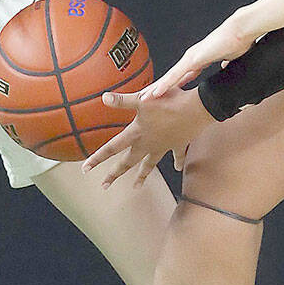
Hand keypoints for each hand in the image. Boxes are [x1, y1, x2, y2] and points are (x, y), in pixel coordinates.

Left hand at [82, 86, 213, 187]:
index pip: (112, 147)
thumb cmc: (170, 102)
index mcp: (137, 133)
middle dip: (115, 173)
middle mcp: (148, 144)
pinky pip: (176, 155)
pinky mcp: (178, 144)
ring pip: (150, 164)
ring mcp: (164, 146)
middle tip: (105, 185)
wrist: (197, 109)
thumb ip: (122, 100)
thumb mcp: (143, 99)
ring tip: (136, 187)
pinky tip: (177, 168)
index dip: (98, 158)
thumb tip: (103, 97)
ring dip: (142, 175)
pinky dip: (176, 161)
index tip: (85, 169)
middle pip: (128, 162)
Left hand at [141, 14, 258, 97]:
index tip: (164, 93)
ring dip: (156, 88)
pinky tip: (156, 93)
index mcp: (200, 58)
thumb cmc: (238, 41)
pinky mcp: (192, 60)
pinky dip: (164, 85)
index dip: (172, 85)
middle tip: (146, 98)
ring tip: (144, 98)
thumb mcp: (230, 58)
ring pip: (168, 78)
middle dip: (159, 88)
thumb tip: (225, 67)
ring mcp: (190, 58)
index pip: (181, 75)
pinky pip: (175, 76)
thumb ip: (225, 63)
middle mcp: (191, 58)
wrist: (240, 31)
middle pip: (171, 77)